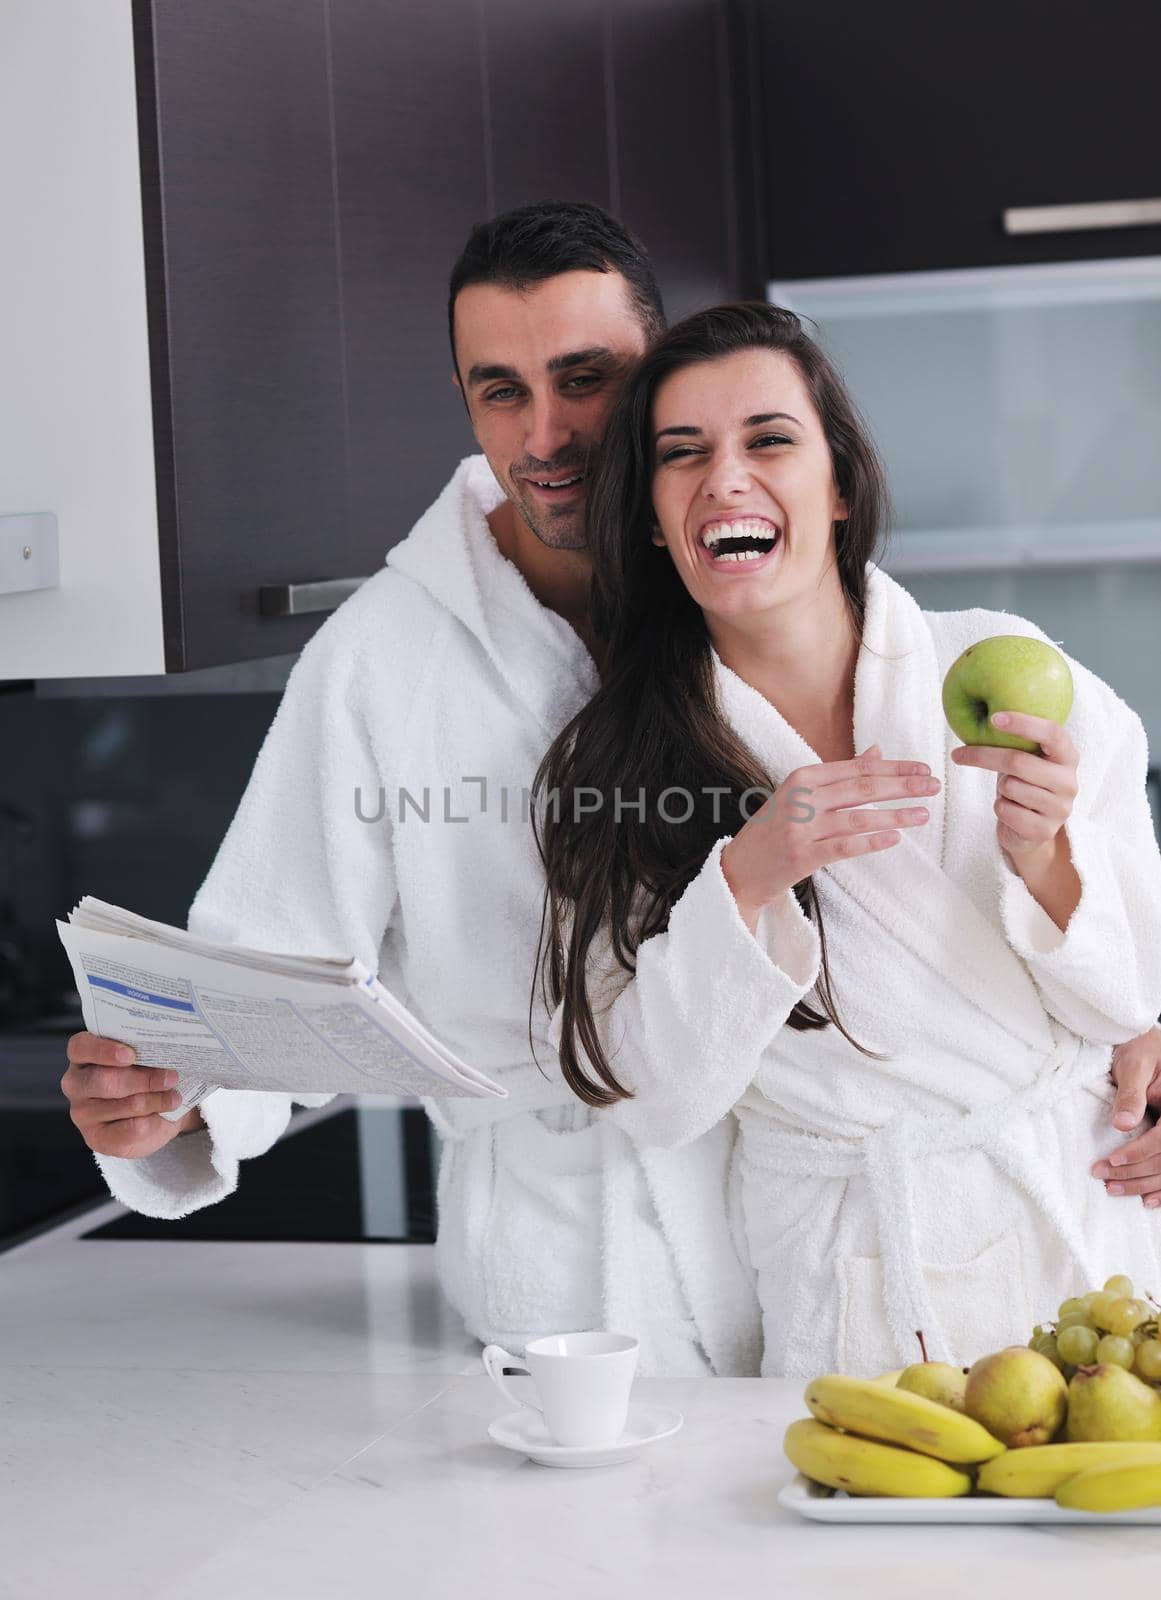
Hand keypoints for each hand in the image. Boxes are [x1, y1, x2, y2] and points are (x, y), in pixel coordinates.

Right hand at [60, 1031, 199, 1157]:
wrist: (153, 1116)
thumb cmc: (144, 1079)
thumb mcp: (145, 1060)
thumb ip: (146, 1053)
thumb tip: (167, 1052)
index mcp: (82, 1056)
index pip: (81, 1047)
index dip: (103, 1050)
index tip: (130, 1054)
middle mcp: (76, 1084)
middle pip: (104, 1080)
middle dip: (143, 1079)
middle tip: (172, 1077)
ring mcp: (82, 1113)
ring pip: (123, 1105)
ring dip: (156, 1100)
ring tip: (175, 1097)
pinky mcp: (97, 1138)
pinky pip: (130, 1130)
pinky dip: (153, 1121)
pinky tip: (164, 1115)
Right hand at [720, 744, 940, 928]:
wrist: (739, 868)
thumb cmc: (774, 829)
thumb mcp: (801, 795)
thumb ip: (840, 774)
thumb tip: (877, 752)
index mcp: (803, 777)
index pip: (858, 768)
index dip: (894, 767)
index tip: (923, 768)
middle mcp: (801, 798)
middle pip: (862, 788)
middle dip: (903, 786)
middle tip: (933, 786)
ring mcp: (801, 828)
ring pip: (858, 817)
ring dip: (895, 815)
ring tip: (923, 814)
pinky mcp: (802, 856)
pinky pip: (845, 846)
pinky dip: (871, 841)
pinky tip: (894, 839)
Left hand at [950, 711, 1078, 862]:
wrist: (1033, 830)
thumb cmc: (1026, 785)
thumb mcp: (1027, 760)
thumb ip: (1017, 742)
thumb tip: (981, 715)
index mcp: (1068, 757)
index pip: (1053, 734)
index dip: (1024, 723)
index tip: (994, 718)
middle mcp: (1069, 782)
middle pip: (1018, 761)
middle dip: (983, 756)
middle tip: (958, 754)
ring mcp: (1060, 808)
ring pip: (1010, 786)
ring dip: (1000, 788)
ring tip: (1010, 793)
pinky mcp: (1044, 830)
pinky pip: (1005, 810)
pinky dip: (1000, 807)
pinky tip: (1011, 811)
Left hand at [1090, 1025, 1160, 1205]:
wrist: (1144, 1043)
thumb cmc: (1139, 1048)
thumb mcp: (1134, 1064)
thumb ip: (1131, 1094)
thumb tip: (1122, 1124)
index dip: (1138, 1153)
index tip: (1112, 1161)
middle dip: (1134, 1173)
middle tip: (1103, 1178)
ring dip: (1144, 1184)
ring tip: (1113, 1190)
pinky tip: (1147, 1201)